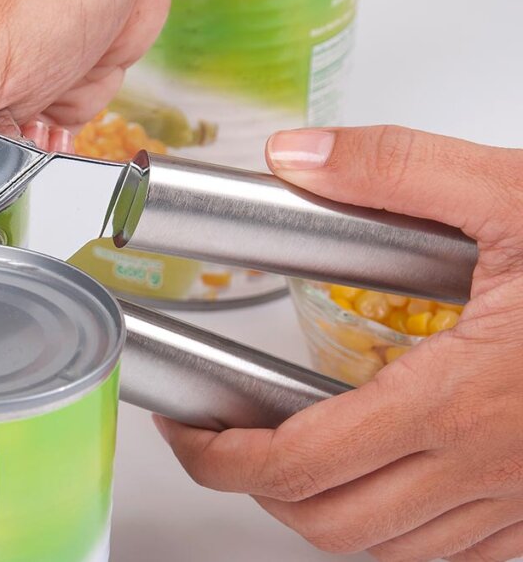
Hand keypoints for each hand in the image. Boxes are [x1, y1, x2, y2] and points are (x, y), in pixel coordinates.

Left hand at [155, 126, 522, 560]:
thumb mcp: (516, 196)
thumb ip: (396, 170)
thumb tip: (297, 158)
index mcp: (460, 401)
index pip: (298, 462)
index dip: (221, 456)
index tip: (190, 430)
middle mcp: (490, 473)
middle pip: (325, 519)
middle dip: (254, 485)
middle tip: (224, 436)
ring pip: (382, 549)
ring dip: (317, 509)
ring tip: (288, 453)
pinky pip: (451, 556)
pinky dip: (393, 531)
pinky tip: (386, 480)